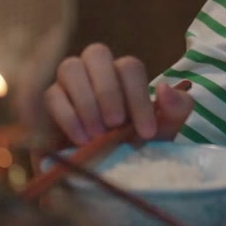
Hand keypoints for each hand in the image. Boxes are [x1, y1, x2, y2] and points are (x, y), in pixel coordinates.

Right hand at [42, 43, 192, 143]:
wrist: (105, 173)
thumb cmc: (136, 146)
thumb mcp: (164, 131)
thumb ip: (176, 109)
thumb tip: (165, 87)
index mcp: (125, 74)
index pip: (130, 67)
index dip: (138, 97)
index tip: (146, 132)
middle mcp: (96, 71)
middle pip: (96, 53)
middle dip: (108, 90)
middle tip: (115, 124)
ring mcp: (69, 83)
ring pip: (70, 67)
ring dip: (86, 101)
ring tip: (97, 134)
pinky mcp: (48, 103)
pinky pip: (51, 95)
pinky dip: (68, 117)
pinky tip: (81, 139)